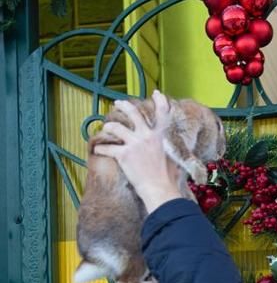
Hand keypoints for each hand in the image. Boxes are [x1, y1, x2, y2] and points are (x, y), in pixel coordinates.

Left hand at [93, 89, 183, 212]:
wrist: (159, 189)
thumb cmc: (167, 179)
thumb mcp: (172, 159)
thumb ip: (166, 150)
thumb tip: (165, 150)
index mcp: (160, 137)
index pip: (162, 114)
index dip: (160, 102)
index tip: (156, 93)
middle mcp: (147, 136)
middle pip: (134, 114)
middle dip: (124, 106)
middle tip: (117, 104)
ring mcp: (134, 144)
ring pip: (116, 127)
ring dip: (108, 126)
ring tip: (105, 127)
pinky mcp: (123, 154)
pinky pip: (108, 148)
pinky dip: (101, 148)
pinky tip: (98, 149)